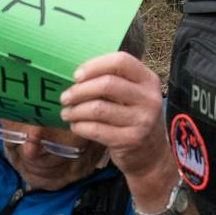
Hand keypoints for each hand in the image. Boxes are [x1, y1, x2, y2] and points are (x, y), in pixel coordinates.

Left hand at [59, 51, 174, 196]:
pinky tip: (75, 126)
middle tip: (65, 98)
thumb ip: (113, 81)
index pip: (121, 61)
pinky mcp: (131, 139)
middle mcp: (149, 98)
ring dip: (75, 110)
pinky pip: (96, 129)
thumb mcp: (132, 95)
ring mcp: (142, 120)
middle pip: (106, 84)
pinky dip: (80, 126)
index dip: (94, 65)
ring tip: (66, 113)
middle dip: (79, 90)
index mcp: (148, 79)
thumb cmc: (132, 117)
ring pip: (98, 108)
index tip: (76, 76)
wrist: (150, 153)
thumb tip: (76, 77)